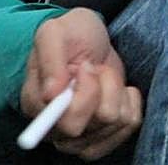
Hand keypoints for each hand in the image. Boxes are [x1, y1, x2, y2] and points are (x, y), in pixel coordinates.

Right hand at [20, 8, 142, 160]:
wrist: (89, 38)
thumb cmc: (70, 34)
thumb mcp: (54, 32)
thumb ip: (50, 59)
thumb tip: (51, 94)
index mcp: (36, 106)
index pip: (69, 124)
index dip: (86, 95)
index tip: (86, 66)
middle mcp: (56, 128)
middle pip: (96, 125)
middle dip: (105, 88)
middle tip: (95, 67)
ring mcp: (81, 134)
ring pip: (115, 122)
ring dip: (116, 89)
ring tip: (102, 74)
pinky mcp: (105, 131)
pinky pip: (130, 124)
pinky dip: (130, 100)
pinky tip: (118, 88)